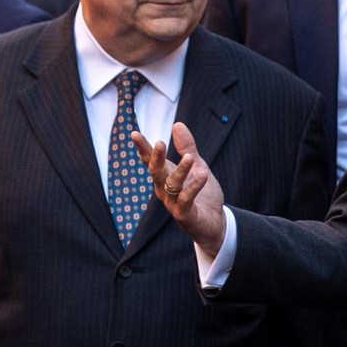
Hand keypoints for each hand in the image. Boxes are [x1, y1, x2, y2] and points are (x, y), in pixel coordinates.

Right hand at [131, 122, 225, 253]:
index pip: (150, 161)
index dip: (142, 148)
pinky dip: (194, 186)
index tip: (133, 134)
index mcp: (165, 176)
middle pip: (156, 172)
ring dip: (180, 171)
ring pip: (171, 184)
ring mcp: (172, 203)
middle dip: (156, 158)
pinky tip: (203, 174)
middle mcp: (163, 189)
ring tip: (190, 157)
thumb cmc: (202, 194)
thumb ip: (187, 147)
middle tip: (159, 143)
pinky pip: (186, 199)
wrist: (214, 223)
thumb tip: (177, 124)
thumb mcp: (197, 165)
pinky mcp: (184, 214)